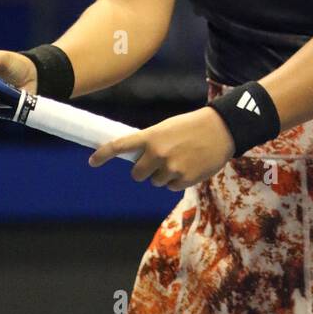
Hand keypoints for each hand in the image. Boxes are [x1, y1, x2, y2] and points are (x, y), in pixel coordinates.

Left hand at [88, 107, 235, 189]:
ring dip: (163, 175)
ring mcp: (170, 168)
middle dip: (143, 171)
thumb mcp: (167, 128)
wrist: (220, 129)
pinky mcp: (184, 180)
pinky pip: (171, 186)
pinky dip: (177, 180)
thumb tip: (137, 158)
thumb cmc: (191, 126)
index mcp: (151, 136)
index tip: (91, 161)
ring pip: (155, 181)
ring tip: (180, 159)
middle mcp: (157, 153)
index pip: (120, 145)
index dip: (103, 154)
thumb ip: (151, 142)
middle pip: (137, 174)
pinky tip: (189, 166)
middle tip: (156, 161)